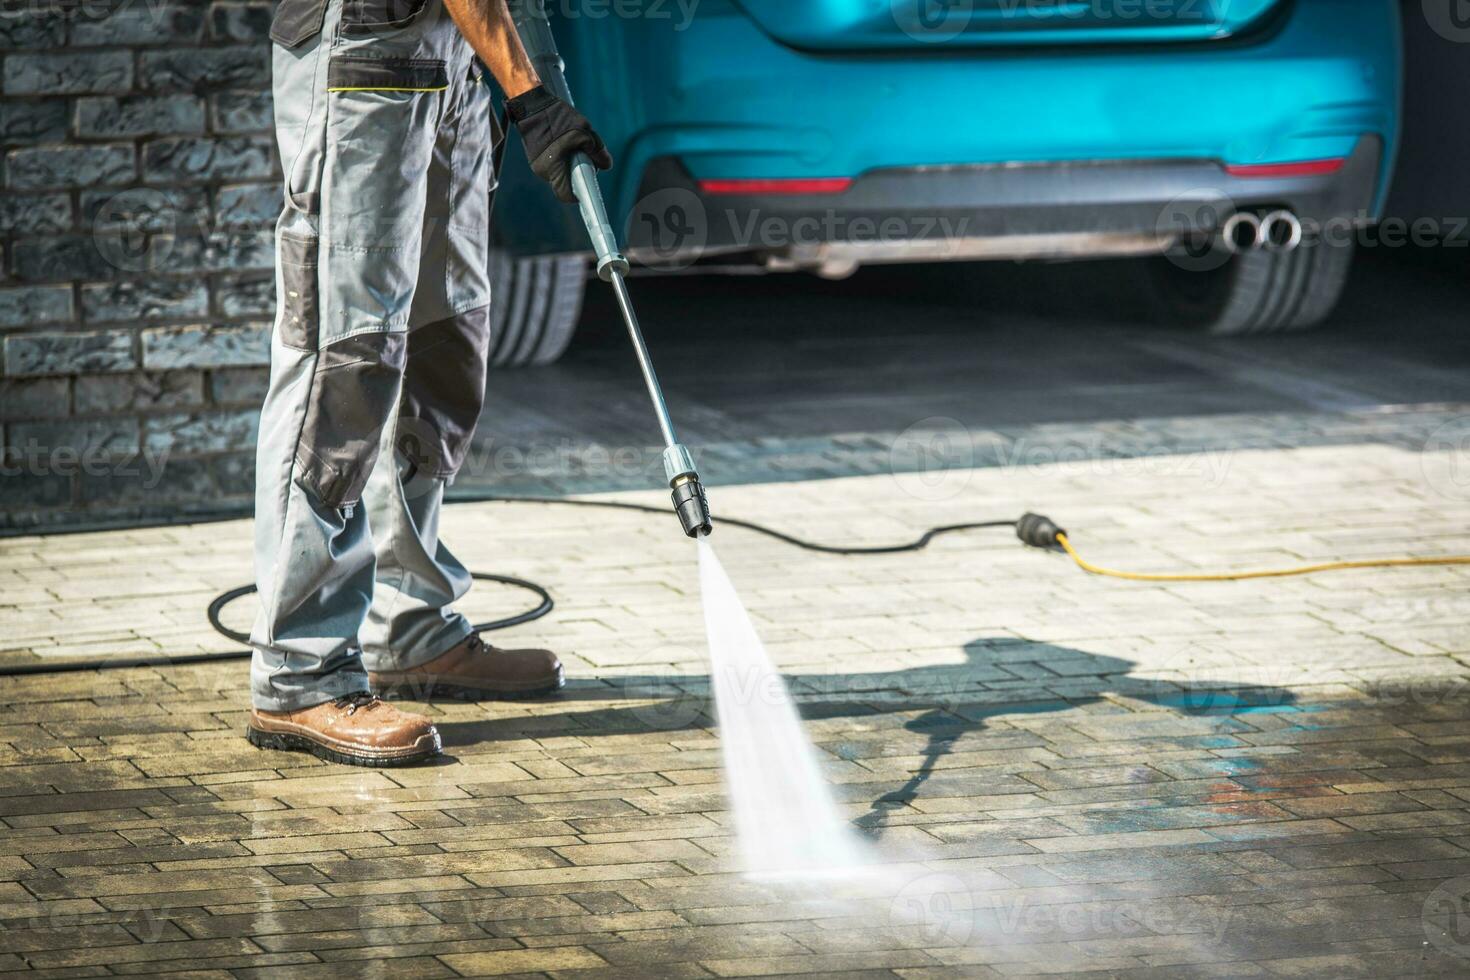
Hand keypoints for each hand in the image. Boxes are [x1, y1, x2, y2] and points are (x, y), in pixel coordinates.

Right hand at [506, 84, 612, 203]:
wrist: (531, 104)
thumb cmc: (557, 118)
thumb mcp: (584, 132)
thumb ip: (597, 151)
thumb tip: (606, 166)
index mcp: (553, 167)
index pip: (566, 195)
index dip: (578, 195)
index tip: (587, 188)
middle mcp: (543, 170)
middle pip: (564, 184)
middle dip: (577, 176)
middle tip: (585, 161)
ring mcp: (537, 164)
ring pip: (559, 174)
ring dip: (569, 166)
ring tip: (574, 148)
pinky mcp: (536, 157)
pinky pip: (553, 165)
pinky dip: (562, 159)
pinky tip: (565, 144)